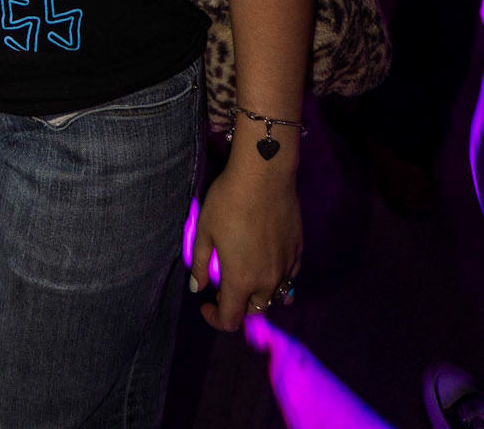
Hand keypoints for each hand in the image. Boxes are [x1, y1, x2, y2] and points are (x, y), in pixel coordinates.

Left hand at [189, 162, 301, 331]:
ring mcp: (286, 268)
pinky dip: (278, 279)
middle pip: (254, 311)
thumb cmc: (228, 201)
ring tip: (246, 276)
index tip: (206, 304)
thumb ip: (199, 264)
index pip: (230, 320)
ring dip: (258, 294)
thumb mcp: (204, 231)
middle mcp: (267, 281)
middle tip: (223, 286)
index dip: (215, 318)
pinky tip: (267, 263)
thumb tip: (197, 288)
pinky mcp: (298, 252)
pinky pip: (289, 278)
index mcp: (241, 280)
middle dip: (237, 305)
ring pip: (275, 297)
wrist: (264, 176)